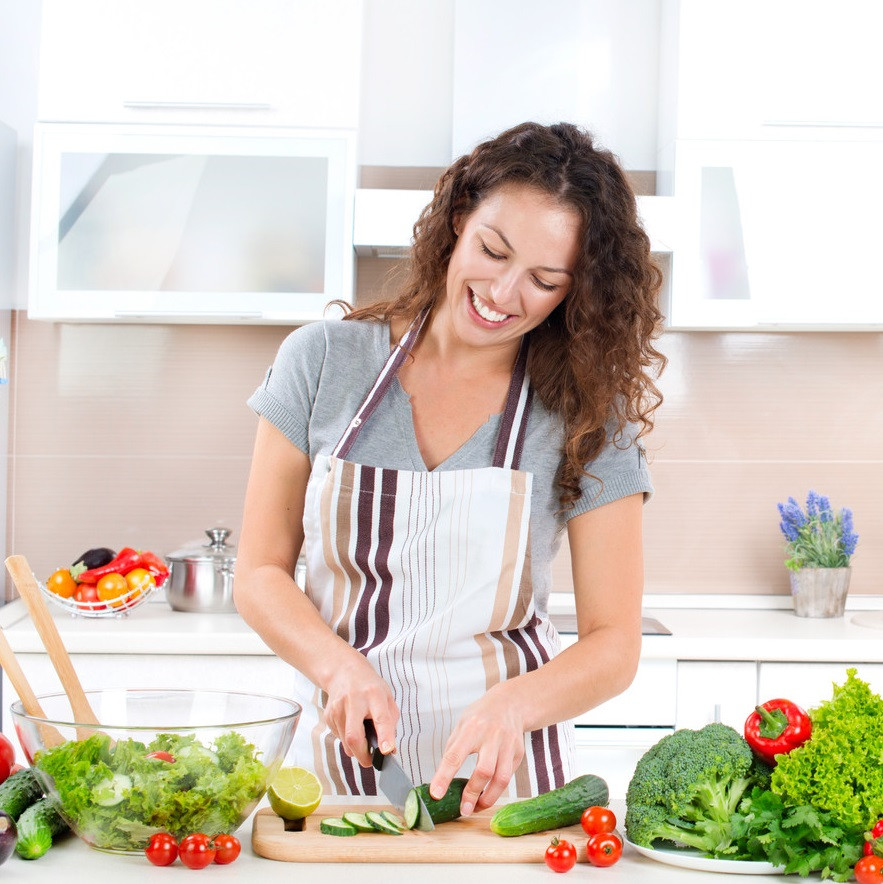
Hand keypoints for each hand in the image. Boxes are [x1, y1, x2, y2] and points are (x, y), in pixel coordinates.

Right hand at [322, 652, 398, 767]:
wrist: (345, 671)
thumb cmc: (370, 687)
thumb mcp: (387, 698)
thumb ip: (391, 723)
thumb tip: (389, 750)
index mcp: (374, 694)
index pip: (381, 718)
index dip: (385, 736)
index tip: (387, 750)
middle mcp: (354, 700)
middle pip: (354, 736)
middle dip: (363, 754)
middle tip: (370, 760)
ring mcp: (338, 708)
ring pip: (346, 742)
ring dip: (356, 747)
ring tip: (363, 733)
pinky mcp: (328, 715)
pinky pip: (339, 738)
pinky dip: (347, 739)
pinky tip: (351, 725)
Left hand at [429, 683, 524, 815]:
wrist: (510, 703)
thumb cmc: (481, 715)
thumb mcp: (462, 724)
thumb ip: (453, 748)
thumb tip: (442, 777)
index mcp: (471, 728)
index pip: (454, 755)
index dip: (444, 776)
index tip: (436, 794)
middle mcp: (492, 736)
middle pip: (484, 770)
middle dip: (472, 793)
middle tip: (463, 810)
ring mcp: (508, 744)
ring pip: (502, 778)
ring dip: (488, 798)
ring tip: (476, 808)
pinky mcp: (519, 753)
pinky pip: (509, 777)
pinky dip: (497, 790)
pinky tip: (488, 794)